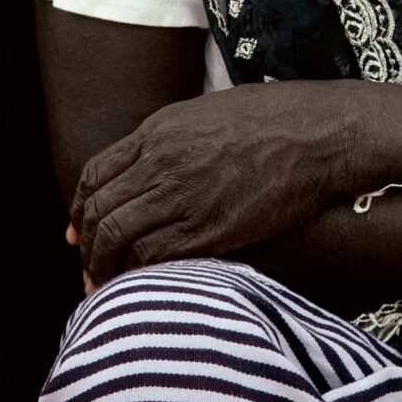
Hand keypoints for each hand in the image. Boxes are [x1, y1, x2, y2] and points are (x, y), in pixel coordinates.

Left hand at [68, 79, 360, 289]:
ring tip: (110, 288)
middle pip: (99, 210)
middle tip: (90, 270)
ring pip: (117, 238)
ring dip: (105, 268)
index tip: (79, 232)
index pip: (94, 174)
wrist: (322, 132)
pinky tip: (143, 289)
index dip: (81, 209)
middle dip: (87, 247)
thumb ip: (177, 137)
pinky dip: (139, 277)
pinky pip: (152, 258)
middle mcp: (162, 160)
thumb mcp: (213, 112)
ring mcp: (183, 193)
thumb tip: (158, 161)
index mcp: (160, 129)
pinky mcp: (210, 227)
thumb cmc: (280, 117)